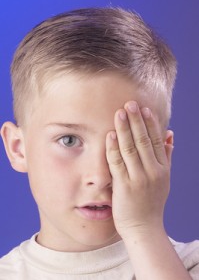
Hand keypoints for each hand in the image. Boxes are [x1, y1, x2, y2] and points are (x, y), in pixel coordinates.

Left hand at [106, 101, 173, 238]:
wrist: (144, 228)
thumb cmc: (152, 202)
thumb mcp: (164, 179)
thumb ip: (167, 156)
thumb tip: (171, 134)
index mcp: (163, 168)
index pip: (157, 141)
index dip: (150, 124)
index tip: (144, 109)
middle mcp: (153, 172)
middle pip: (144, 141)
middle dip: (137, 121)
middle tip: (130, 103)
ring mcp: (139, 179)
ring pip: (131, 149)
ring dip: (125, 129)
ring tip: (119, 113)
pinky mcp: (125, 186)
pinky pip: (118, 163)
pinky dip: (114, 148)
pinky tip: (110, 134)